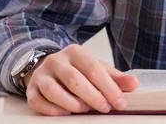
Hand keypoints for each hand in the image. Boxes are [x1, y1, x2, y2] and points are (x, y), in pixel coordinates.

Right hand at [24, 44, 138, 115]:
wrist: (49, 68)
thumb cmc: (78, 70)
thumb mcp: (97, 69)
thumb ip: (116, 78)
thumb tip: (134, 84)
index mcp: (76, 52)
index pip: (94, 69)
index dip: (108, 87)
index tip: (120, 102)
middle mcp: (57, 60)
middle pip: (75, 80)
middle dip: (93, 97)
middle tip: (104, 108)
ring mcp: (42, 75)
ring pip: (55, 91)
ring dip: (72, 104)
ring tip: (85, 110)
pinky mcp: (31, 89)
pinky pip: (38, 102)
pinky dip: (53, 111)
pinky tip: (66, 114)